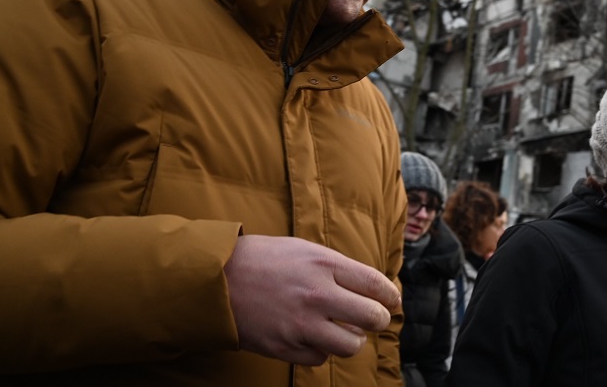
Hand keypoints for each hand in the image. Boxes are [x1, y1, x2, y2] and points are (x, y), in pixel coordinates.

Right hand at [224, 235, 399, 365]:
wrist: (214, 280)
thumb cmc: (262, 260)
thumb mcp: (302, 249)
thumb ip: (337, 267)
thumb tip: (371, 287)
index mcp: (323, 264)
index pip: (375, 284)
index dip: (390, 295)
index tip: (391, 300)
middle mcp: (316, 295)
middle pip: (372, 317)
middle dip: (378, 319)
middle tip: (372, 318)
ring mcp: (300, 324)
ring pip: (350, 345)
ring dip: (353, 339)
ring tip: (345, 330)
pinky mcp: (284, 346)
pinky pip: (320, 358)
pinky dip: (322, 350)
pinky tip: (314, 337)